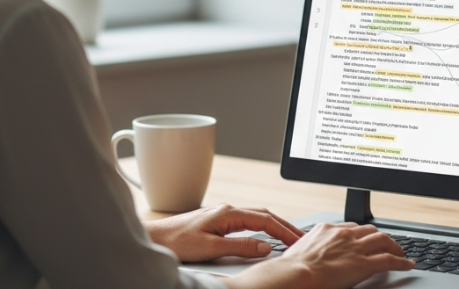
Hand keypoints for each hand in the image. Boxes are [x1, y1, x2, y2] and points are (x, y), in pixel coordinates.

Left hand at [145, 203, 303, 261]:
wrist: (157, 238)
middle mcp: (227, 210)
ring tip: (288, 236)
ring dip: (274, 225)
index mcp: (228, 213)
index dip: (284, 230)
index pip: (265, 220)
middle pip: (264, 214)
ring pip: (256, 216)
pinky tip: (265, 234)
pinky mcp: (218, 221)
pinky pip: (247, 221)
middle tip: (301, 238)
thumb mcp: (211, 249)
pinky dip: (262, 227)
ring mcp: (223, 214)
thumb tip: (265, 247)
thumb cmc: (178, 241)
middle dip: (284, 225)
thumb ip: (240, 247)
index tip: (298, 241)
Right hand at [224, 222, 414, 288]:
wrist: (295, 274)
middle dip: (379, 236)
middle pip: (369, 230)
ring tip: (399, 253)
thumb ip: (310, 247)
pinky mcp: (363, 264)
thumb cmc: (291, 267)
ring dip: (394, 246)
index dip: (361, 233)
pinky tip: (407, 264)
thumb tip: (308, 254)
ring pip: (383, 240)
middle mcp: (344, 234)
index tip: (365, 237)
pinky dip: (401, 261)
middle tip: (386, 244)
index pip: (351, 227)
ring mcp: (355, 248)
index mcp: (327, 228)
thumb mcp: (299, 249)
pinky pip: (388, 260)